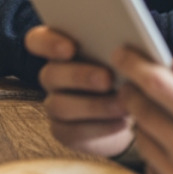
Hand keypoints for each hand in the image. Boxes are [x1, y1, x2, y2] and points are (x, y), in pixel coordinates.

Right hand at [29, 26, 136, 157]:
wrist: (135, 109)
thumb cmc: (127, 72)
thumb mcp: (123, 56)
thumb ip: (116, 47)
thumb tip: (123, 44)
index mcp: (59, 47)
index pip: (37, 41)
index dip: (47, 43)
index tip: (69, 48)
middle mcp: (53, 75)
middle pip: (50, 74)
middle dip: (79, 77)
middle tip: (107, 79)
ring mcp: (55, 104)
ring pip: (59, 105)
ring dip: (93, 106)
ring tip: (122, 105)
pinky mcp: (64, 130)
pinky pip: (71, 132)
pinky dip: (98, 128)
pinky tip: (120, 123)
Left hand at [116, 48, 172, 173]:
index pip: (156, 83)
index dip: (133, 63)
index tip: (122, 54)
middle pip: (138, 107)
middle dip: (132, 91)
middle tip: (135, 86)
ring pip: (139, 135)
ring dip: (144, 124)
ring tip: (166, 124)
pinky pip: (147, 164)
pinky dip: (155, 154)